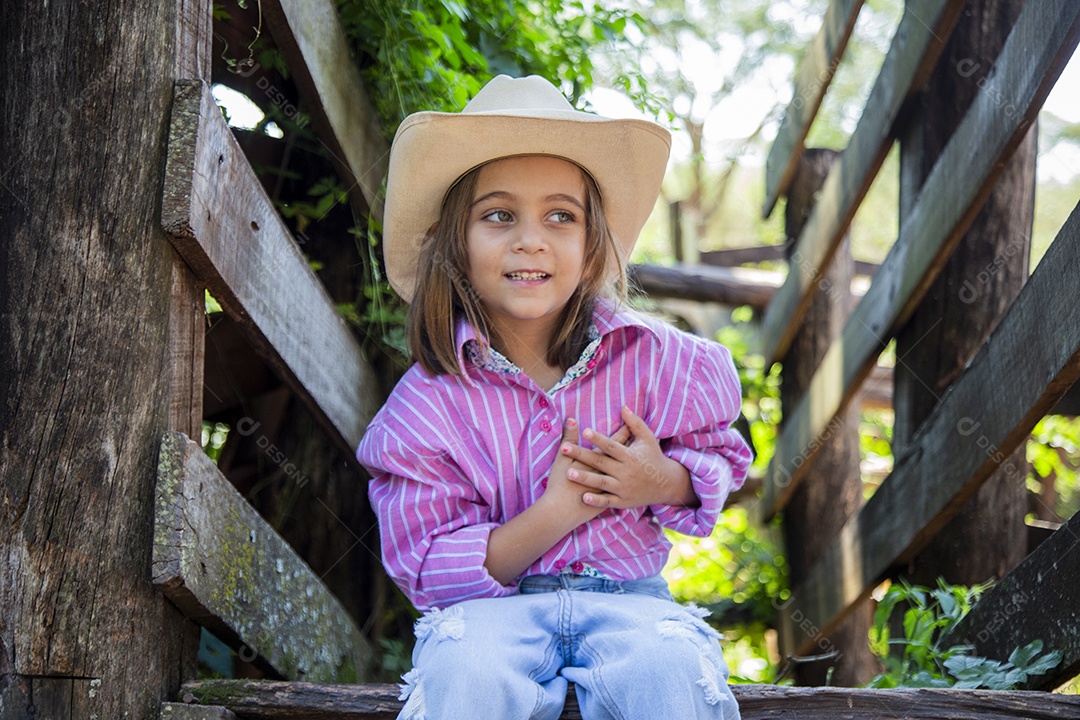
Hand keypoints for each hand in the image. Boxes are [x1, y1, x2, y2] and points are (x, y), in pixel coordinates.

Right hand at [542, 418, 630, 521]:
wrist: (560, 513)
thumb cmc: (559, 484)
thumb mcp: (562, 458)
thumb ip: (568, 437)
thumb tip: (571, 419)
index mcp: (597, 462)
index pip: (613, 444)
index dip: (621, 434)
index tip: (629, 426)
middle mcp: (608, 474)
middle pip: (623, 457)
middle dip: (631, 446)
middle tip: (639, 438)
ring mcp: (611, 488)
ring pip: (625, 474)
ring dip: (631, 465)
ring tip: (639, 457)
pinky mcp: (610, 501)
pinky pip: (623, 490)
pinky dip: (627, 484)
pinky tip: (632, 481)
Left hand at [562, 406, 698, 509]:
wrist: (666, 485)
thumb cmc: (653, 458)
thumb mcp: (647, 439)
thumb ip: (635, 423)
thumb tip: (623, 406)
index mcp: (630, 455)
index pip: (611, 445)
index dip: (598, 438)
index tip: (584, 431)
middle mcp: (626, 472)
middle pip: (600, 462)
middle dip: (581, 455)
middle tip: (564, 449)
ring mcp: (624, 488)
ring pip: (601, 482)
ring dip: (585, 478)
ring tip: (568, 473)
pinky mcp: (624, 501)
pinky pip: (608, 501)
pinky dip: (597, 501)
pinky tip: (584, 498)